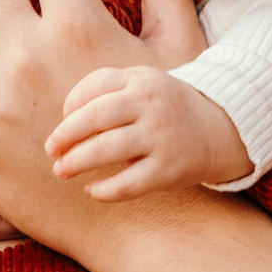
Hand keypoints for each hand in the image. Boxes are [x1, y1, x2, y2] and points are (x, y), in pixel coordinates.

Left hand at [48, 67, 252, 199]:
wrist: (220, 129)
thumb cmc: (164, 106)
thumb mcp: (142, 82)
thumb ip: (105, 87)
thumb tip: (65, 117)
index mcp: (141, 80)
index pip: (94, 86)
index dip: (71, 105)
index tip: (64, 122)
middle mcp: (151, 105)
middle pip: (94, 117)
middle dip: (65, 135)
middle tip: (51, 150)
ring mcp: (161, 137)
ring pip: (105, 150)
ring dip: (76, 162)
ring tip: (61, 171)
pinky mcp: (168, 169)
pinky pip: (128, 183)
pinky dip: (104, 190)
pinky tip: (92, 190)